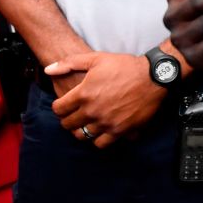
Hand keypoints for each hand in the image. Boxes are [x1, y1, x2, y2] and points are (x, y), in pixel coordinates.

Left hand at [46, 52, 165, 148]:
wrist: (153, 76)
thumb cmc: (125, 66)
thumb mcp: (97, 58)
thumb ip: (70, 63)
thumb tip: (48, 69)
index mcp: (83, 93)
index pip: (59, 109)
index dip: (59, 107)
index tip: (65, 105)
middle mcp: (92, 110)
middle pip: (68, 125)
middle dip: (68, 120)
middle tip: (74, 115)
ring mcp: (106, 122)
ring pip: (82, 136)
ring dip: (81, 131)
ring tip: (87, 124)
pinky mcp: (120, 130)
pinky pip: (101, 143)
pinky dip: (98, 139)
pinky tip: (102, 130)